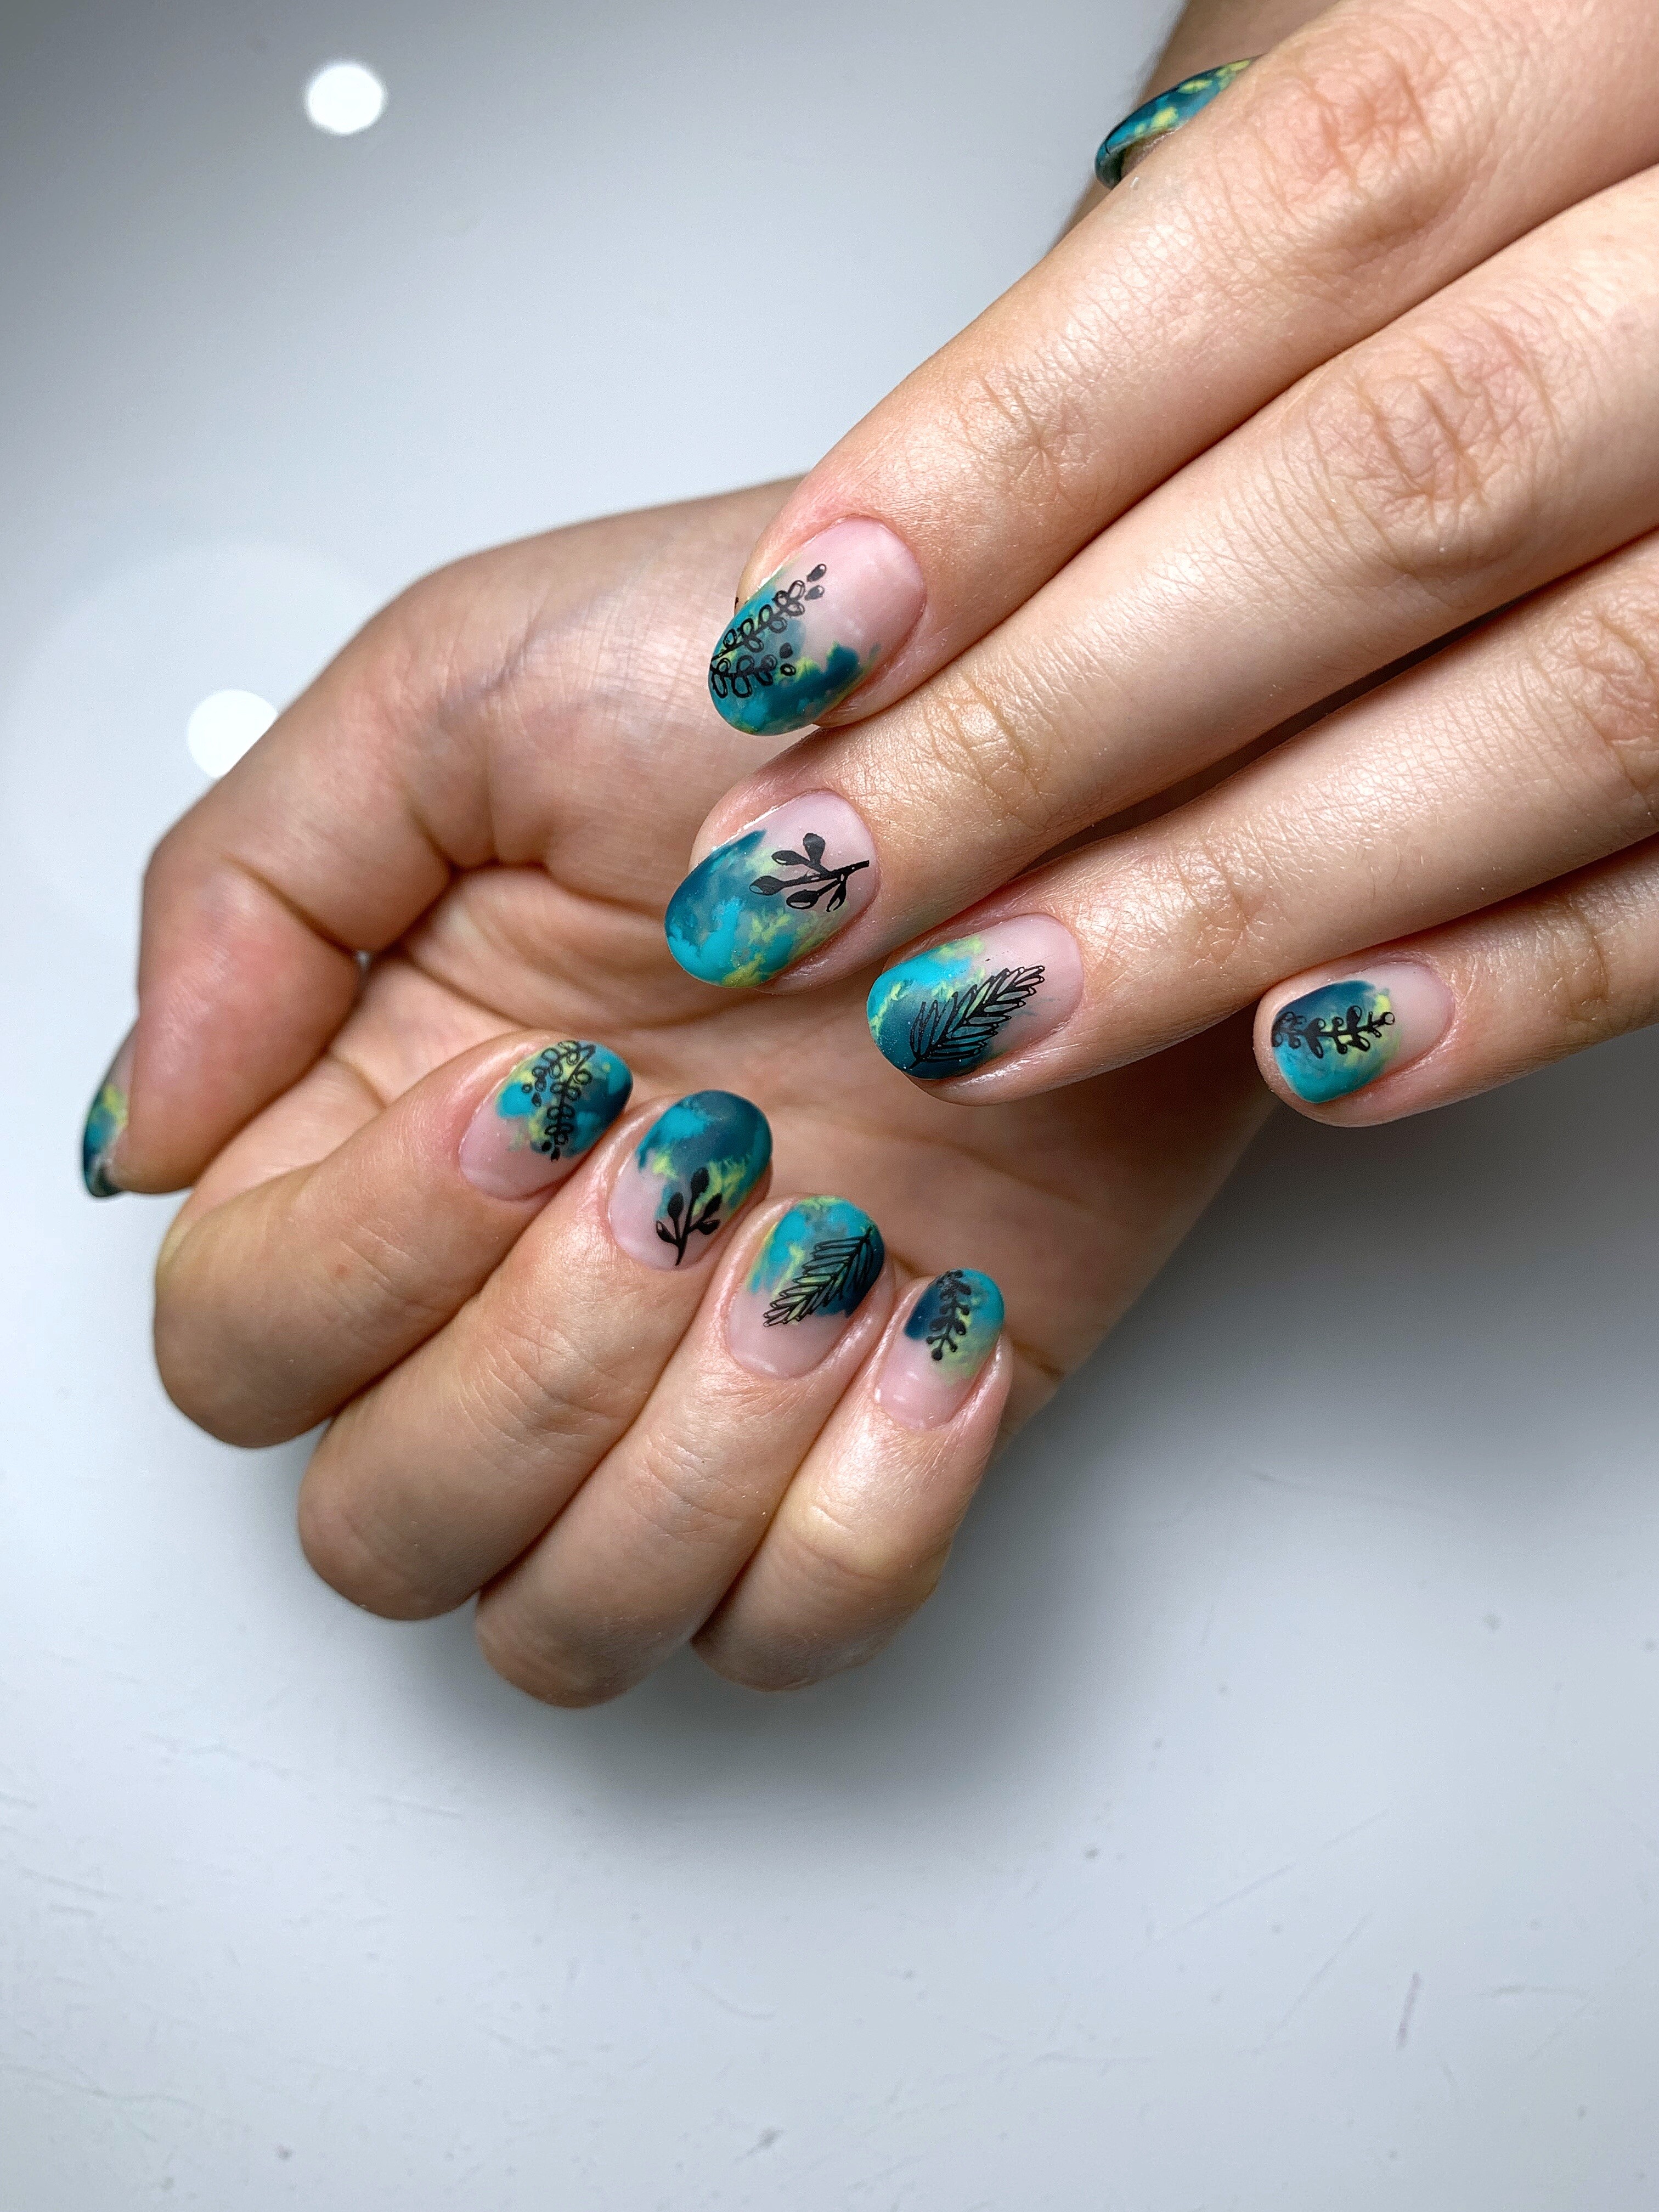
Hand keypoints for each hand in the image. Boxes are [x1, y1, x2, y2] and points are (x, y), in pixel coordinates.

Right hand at [87, 488, 1266, 1703]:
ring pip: (569, 1624)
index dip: (361, 1266)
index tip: (537, 1098)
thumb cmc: (802, 689)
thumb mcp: (469, 689)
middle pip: (386, 1527)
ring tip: (831, 1251)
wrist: (1092, 732)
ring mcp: (706, 1379)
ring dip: (685, 1469)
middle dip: (536, 1377)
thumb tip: (143, 1139)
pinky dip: (856, 1527)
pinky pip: (797, 1630)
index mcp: (397, 1121)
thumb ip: (250, 895)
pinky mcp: (888, 1431)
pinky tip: (939, 1328)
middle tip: (696, 1171)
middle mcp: (531, 1281)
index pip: (242, 1342)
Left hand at [669, 0, 1658, 1129]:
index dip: (1020, 443)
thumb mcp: (1492, 100)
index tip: (797, 637)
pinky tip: (1304, 1058)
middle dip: (1066, 717)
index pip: (1312, 214)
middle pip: (1397, 487)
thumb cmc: (1621, 174)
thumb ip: (1278, 261)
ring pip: (1575, 704)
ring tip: (987, 1009)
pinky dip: (1521, 979)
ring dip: (1239, 887)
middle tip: (826, 875)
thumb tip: (955, 506)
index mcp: (1650, 30)